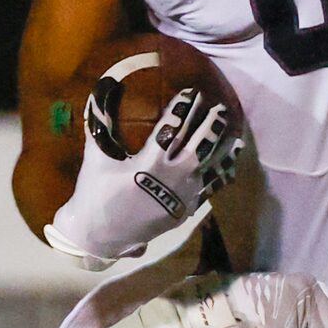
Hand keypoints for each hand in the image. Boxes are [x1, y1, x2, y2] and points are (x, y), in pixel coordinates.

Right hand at [45, 85, 243, 268]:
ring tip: (229, 125)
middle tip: (217, 104)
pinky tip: (231, 157)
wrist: (102, 236)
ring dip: (221, 142)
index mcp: (149, 163)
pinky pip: (210, 186)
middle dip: (209, 121)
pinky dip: (222, 170)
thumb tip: (98, 95)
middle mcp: (172, 177)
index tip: (190, 92)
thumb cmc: (96, 194)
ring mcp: (183, 195)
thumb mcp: (96, 159)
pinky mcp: (186, 208)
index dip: (182, 108)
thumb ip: (99, 126)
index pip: (171, 128)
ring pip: (210, 163)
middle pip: (198, 143)